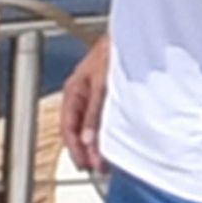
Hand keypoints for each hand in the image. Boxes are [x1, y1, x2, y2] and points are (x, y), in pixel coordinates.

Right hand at [61, 35, 109, 173]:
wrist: (133, 34)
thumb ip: (95, 114)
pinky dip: (107, 133)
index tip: (85, 164)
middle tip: (97, 168)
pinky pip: (104, 119)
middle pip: (79, 129)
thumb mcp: (102, 85)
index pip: (68, 126)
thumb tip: (90, 140)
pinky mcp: (111, 94)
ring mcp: (96, 95)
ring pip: (92, 126)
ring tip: (106, 160)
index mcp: (74, 90)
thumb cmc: (114, 50)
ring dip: (97, 143)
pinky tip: (115, 142)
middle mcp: (83, 94)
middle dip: (87, 150)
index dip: (75, 147)